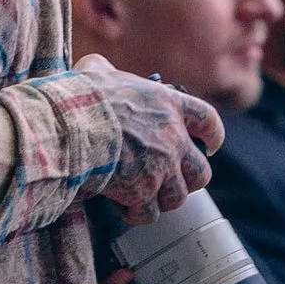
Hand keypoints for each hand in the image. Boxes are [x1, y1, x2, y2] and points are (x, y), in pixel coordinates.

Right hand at [79, 57, 219, 227]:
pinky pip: (149, 213)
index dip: (213, 137)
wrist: (71, 123)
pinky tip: (122, 207)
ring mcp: (161, 166)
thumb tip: (96, 69)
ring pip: (177, 197)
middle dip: (188, 180)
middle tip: (170, 181)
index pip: (208, 121)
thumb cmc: (82, 96)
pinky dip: (136, 214)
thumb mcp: (97, 71)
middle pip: (201, 171)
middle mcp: (173, 137)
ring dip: (160, 200)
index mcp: (168, 104)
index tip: (211, 147)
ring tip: (140, 197)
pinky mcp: (143, 190)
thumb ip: (106, 71)